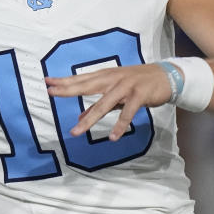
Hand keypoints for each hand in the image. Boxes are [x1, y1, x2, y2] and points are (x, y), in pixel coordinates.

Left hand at [45, 64, 172, 140]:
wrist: (166, 76)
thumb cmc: (137, 83)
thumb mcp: (116, 91)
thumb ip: (98, 103)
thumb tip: (79, 115)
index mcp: (105, 76)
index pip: (81, 79)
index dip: (64, 81)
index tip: (47, 83)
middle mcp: (113, 79)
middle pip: (87, 86)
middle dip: (68, 90)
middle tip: (51, 93)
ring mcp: (125, 86)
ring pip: (104, 104)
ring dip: (89, 119)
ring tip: (76, 132)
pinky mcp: (139, 95)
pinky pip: (127, 113)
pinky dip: (120, 125)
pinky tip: (112, 137)